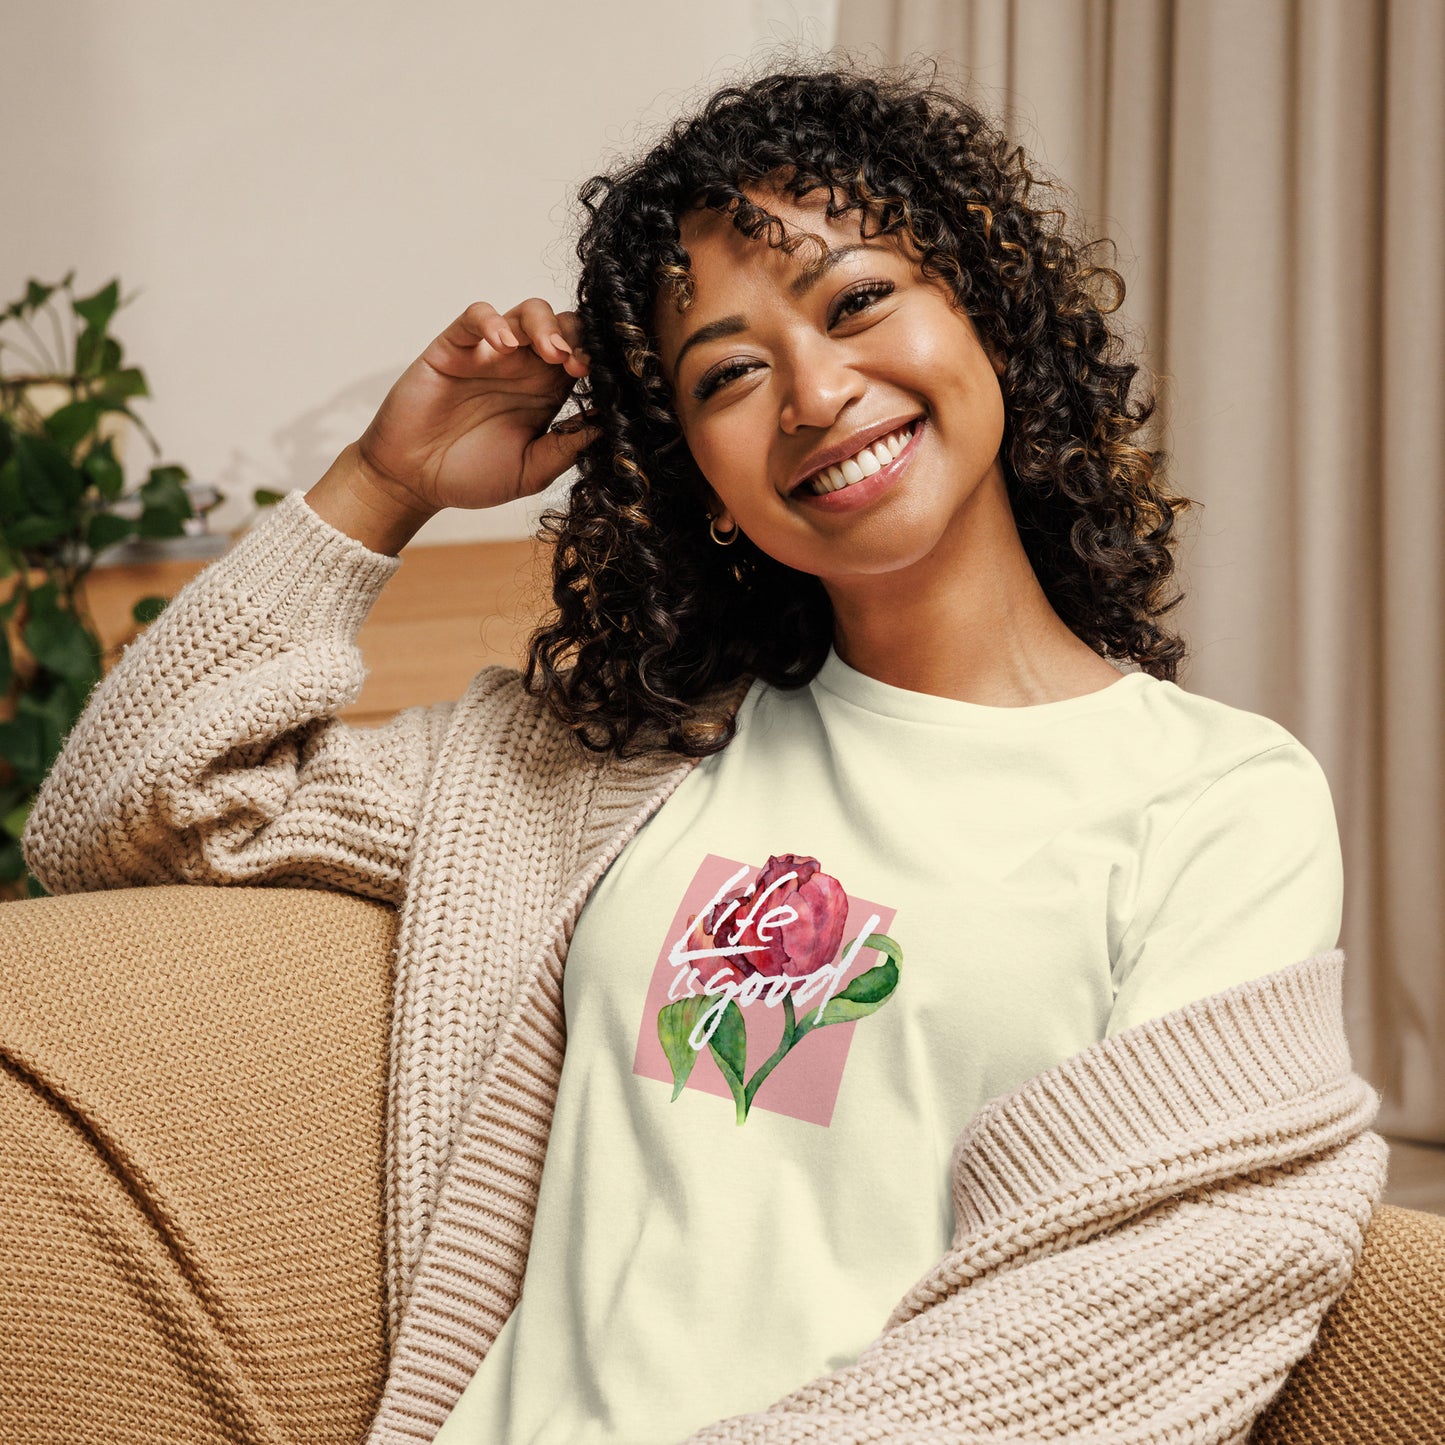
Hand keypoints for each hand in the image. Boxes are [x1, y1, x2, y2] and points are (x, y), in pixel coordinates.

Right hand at [354, 299, 597, 513]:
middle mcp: (523, 368)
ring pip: (526, 312)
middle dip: (578, 337)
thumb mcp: (530, 472)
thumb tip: (607, 427)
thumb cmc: (471, 476)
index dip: (596, 361)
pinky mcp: (454, 347)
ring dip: (546, 325)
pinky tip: (503, 345)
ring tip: (551, 352)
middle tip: (578, 364)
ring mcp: (489, 354)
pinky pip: (475, 316)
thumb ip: (565, 449)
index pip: (583, 358)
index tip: (603, 380)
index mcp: (547, 393)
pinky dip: (492, 321)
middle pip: (563, 326)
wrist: (415, 481)